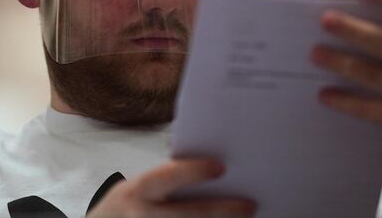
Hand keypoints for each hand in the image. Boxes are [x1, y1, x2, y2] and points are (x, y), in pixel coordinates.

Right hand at [87, 159, 255, 217]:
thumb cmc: (132, 201)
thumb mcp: (142, 185)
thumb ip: (169, 180)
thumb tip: (214, 174)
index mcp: (139, 190)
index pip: (168, 177)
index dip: (193, 172)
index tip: (221, 167)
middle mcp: (143, 215)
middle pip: (187, 215)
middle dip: (221, 210)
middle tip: (249, 205)